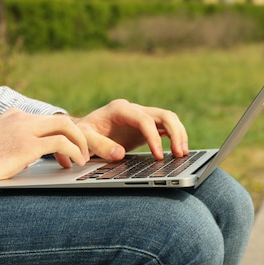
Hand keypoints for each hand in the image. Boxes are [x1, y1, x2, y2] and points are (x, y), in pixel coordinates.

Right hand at [0, 108, 89, 187]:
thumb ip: (14, 143)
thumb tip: (30, 157)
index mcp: (14, 116)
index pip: (47, 120)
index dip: (63, 135)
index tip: (68, 151)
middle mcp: (21, 118)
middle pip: (60, 119)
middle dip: (78, 135)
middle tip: (83, 152)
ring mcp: (24, 129)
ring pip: (66, 126)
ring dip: (80, 143)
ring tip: (83, 159)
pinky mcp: (27, 145)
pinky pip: (61, 142)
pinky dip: (74, 151)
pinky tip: (75, 162)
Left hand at [57, 99, 188, 165]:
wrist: (81, 131)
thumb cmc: (81, 134)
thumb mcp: (84, 139)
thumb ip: (100, 145)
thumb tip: (120, 154)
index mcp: (120, 108)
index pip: (144, 119)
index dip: (154, 137)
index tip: (158, 155)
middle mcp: (133, 109)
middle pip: (164, 114)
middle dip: (175, 133)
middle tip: (179, 153)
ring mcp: (141, 117)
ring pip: (168, 119)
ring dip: (179, 135)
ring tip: (182, 154)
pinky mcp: (144, 127)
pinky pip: (165, 128)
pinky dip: (174, 138)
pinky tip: (178, 152)